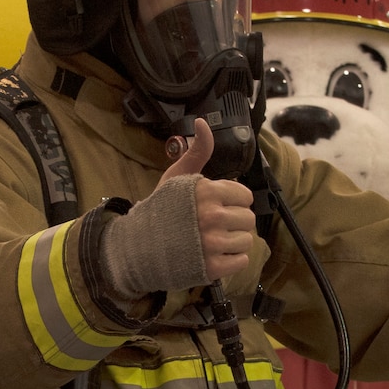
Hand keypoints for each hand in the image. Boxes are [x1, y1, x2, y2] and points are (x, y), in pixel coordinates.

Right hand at [165, 119, 255, 282]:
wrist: (140, 246)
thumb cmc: (161, 210)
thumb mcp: (177, 176)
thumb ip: (197, 151)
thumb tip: (202, 121)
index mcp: (207, 192)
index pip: (245, 195)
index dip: (233, 200)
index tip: (218, 205)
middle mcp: (212, 216)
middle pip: (248, 219)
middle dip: (234, 221)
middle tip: (215, 225)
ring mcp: (213, 243)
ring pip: (247, 240)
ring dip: (234, 241)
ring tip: (214, 240)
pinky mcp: (212, 267)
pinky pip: (241, 260)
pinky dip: (232, 259)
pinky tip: (215, 254)